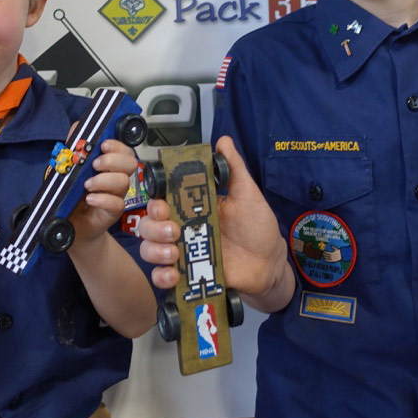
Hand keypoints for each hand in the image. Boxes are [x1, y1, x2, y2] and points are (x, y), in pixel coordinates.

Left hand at [68, 138, 136, 243]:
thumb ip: (73, 149)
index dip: (117, 145)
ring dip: (104, 180)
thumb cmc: (71, 194)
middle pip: (130, 163)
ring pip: (124, 182)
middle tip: (95, 165)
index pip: (124, 149)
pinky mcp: (112, 212)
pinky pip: (117, 203)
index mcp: (108, 165)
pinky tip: (90, 199)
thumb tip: (77, 128)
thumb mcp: (68, 169)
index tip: (103, 145)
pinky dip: (103, 199)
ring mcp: (116, 195)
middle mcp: (115, 177)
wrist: (70, 223)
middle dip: (113, 160)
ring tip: (87, 185)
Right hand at [139, 136, 290, 305]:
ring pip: (148, 248)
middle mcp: (182, 228)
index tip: (163, 203)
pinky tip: (174, 274)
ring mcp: (182, 251)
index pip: (161, 199)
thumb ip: (233, 168)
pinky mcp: (187, 274)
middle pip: (148, 223)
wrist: (269, 263)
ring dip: (154, 250)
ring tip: (174, 252)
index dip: (155, 200)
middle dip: (153, 226)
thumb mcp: (247, 194)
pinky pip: (161, 276)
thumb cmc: (258, 227)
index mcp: (192, 206)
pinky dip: (161, 275)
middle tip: (174, 230)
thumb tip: (223, 141)